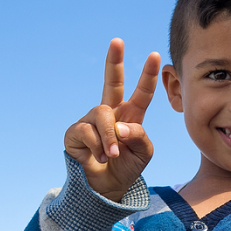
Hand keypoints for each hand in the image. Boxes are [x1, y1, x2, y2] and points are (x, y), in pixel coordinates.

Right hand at [64, 39, 160, 201]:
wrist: (105, 190)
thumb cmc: (127, 168)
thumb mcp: (144, 153)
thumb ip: (139, 136)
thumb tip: (120, 125)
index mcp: (131, 116)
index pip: (142, 93)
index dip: (148, 75)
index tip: (155, 55)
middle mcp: (110, 114)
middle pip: (112, 83)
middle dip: (114, 61)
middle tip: (118, 41)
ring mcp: (91, 121)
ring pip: (102, 114)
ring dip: (109, 136)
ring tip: (112, 155)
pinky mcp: (74, 132)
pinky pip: (87, 131)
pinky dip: (97, 145)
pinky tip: (99, 157)